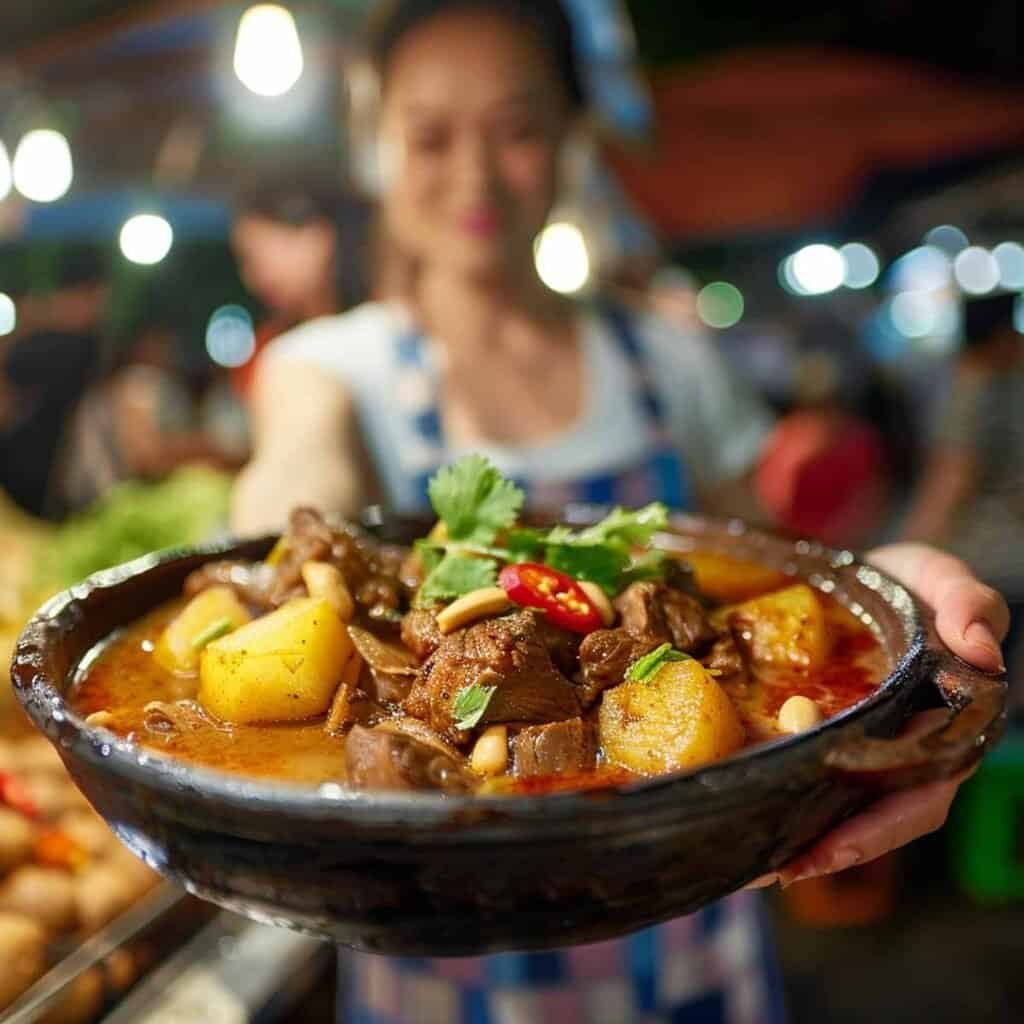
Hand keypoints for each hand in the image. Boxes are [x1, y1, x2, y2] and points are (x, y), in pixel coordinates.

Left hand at [748, 543, 1008, 888]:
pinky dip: (778, 794)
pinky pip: (806, 773)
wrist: (868, 576)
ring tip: (749, 861)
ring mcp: (862, 748)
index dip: (877, 829)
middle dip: (827, 849)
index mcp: (942, 731)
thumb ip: (969, 604)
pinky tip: (738, 814)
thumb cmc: (913, 584)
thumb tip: (982, 648)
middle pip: (872, 820)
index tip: (830, 849)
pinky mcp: (824, 735)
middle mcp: (902, 752)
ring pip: (837, 807)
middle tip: (773, 869)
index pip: (918, 797)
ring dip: (798, 836)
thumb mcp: (942, 579)